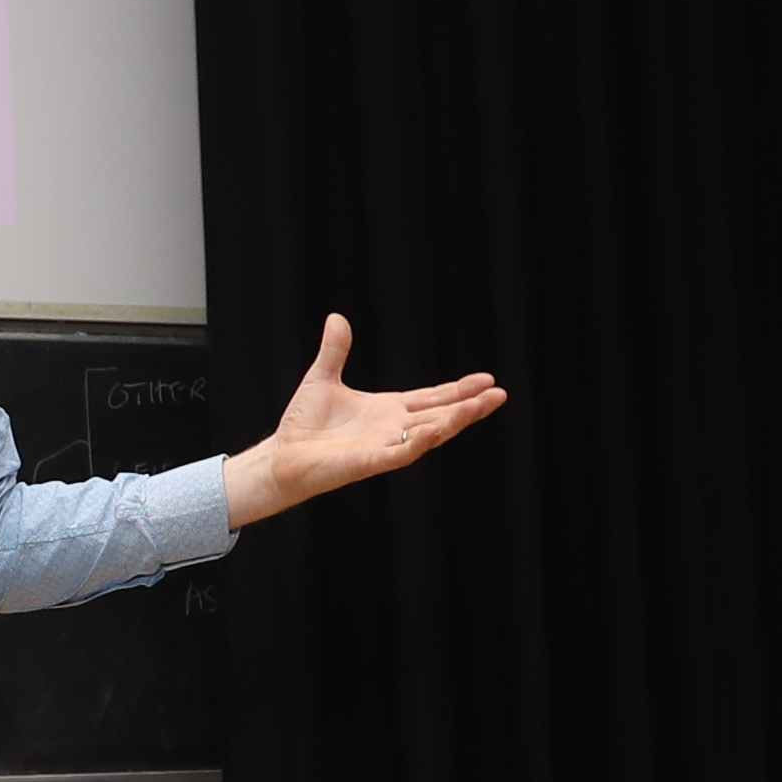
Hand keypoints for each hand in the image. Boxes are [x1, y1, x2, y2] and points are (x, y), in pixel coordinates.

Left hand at [222, 314, 504, 529]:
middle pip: (440, 415)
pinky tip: (435, 431)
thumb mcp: (322, 378)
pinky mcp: (368, 463)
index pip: (432, 399)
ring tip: (480, 406)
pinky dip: (417, 443)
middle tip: (499, 393)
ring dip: (454, 421)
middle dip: (469, 406)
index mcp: (388, 410)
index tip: (486, 380)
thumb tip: (337, 318)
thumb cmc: (303, 425)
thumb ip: (334, 351)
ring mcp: (383, 447)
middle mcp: (392, 429)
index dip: (458, 390)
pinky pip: (399, 454)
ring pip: (428, 434)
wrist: (282, 457)